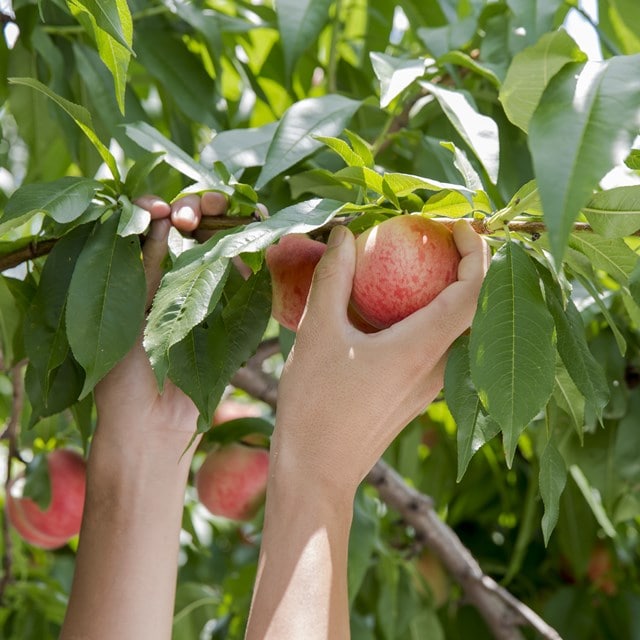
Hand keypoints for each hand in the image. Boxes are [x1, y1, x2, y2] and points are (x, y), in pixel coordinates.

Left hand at [94, 192, 228, 443]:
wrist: (151, 425)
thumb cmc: (123, 374)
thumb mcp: (127, 313)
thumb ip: (147, 267)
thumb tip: (160, 216)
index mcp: (139, 272)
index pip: (152, 223)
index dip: (159, 208)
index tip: (160, 212)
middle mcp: (174, 274)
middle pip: (192, 224)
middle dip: (197, 207)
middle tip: (189, 218)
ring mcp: (206, 291)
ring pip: (222, 240)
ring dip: (225, 219)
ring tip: (222, 215)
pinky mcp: (231, 310)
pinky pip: (244, 273)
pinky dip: (251, 249)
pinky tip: (254, 232)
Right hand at [272, 220, 489, 493]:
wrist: (317, 472)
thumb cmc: (316, 404)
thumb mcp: (318, 332)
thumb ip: (332, 279)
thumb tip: (343, 235)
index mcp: (423, 348)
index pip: (475, 291)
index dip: (476, 252)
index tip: (456, 226)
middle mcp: (439, 367)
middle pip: (477, 308)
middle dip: (470, 267)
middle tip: (441, 239)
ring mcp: (431, 386)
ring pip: (460, 330)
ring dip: (452, 292)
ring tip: (424, 266)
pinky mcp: (416, 395)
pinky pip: (440, 347)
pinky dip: (432, 317)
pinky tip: (399, 309)